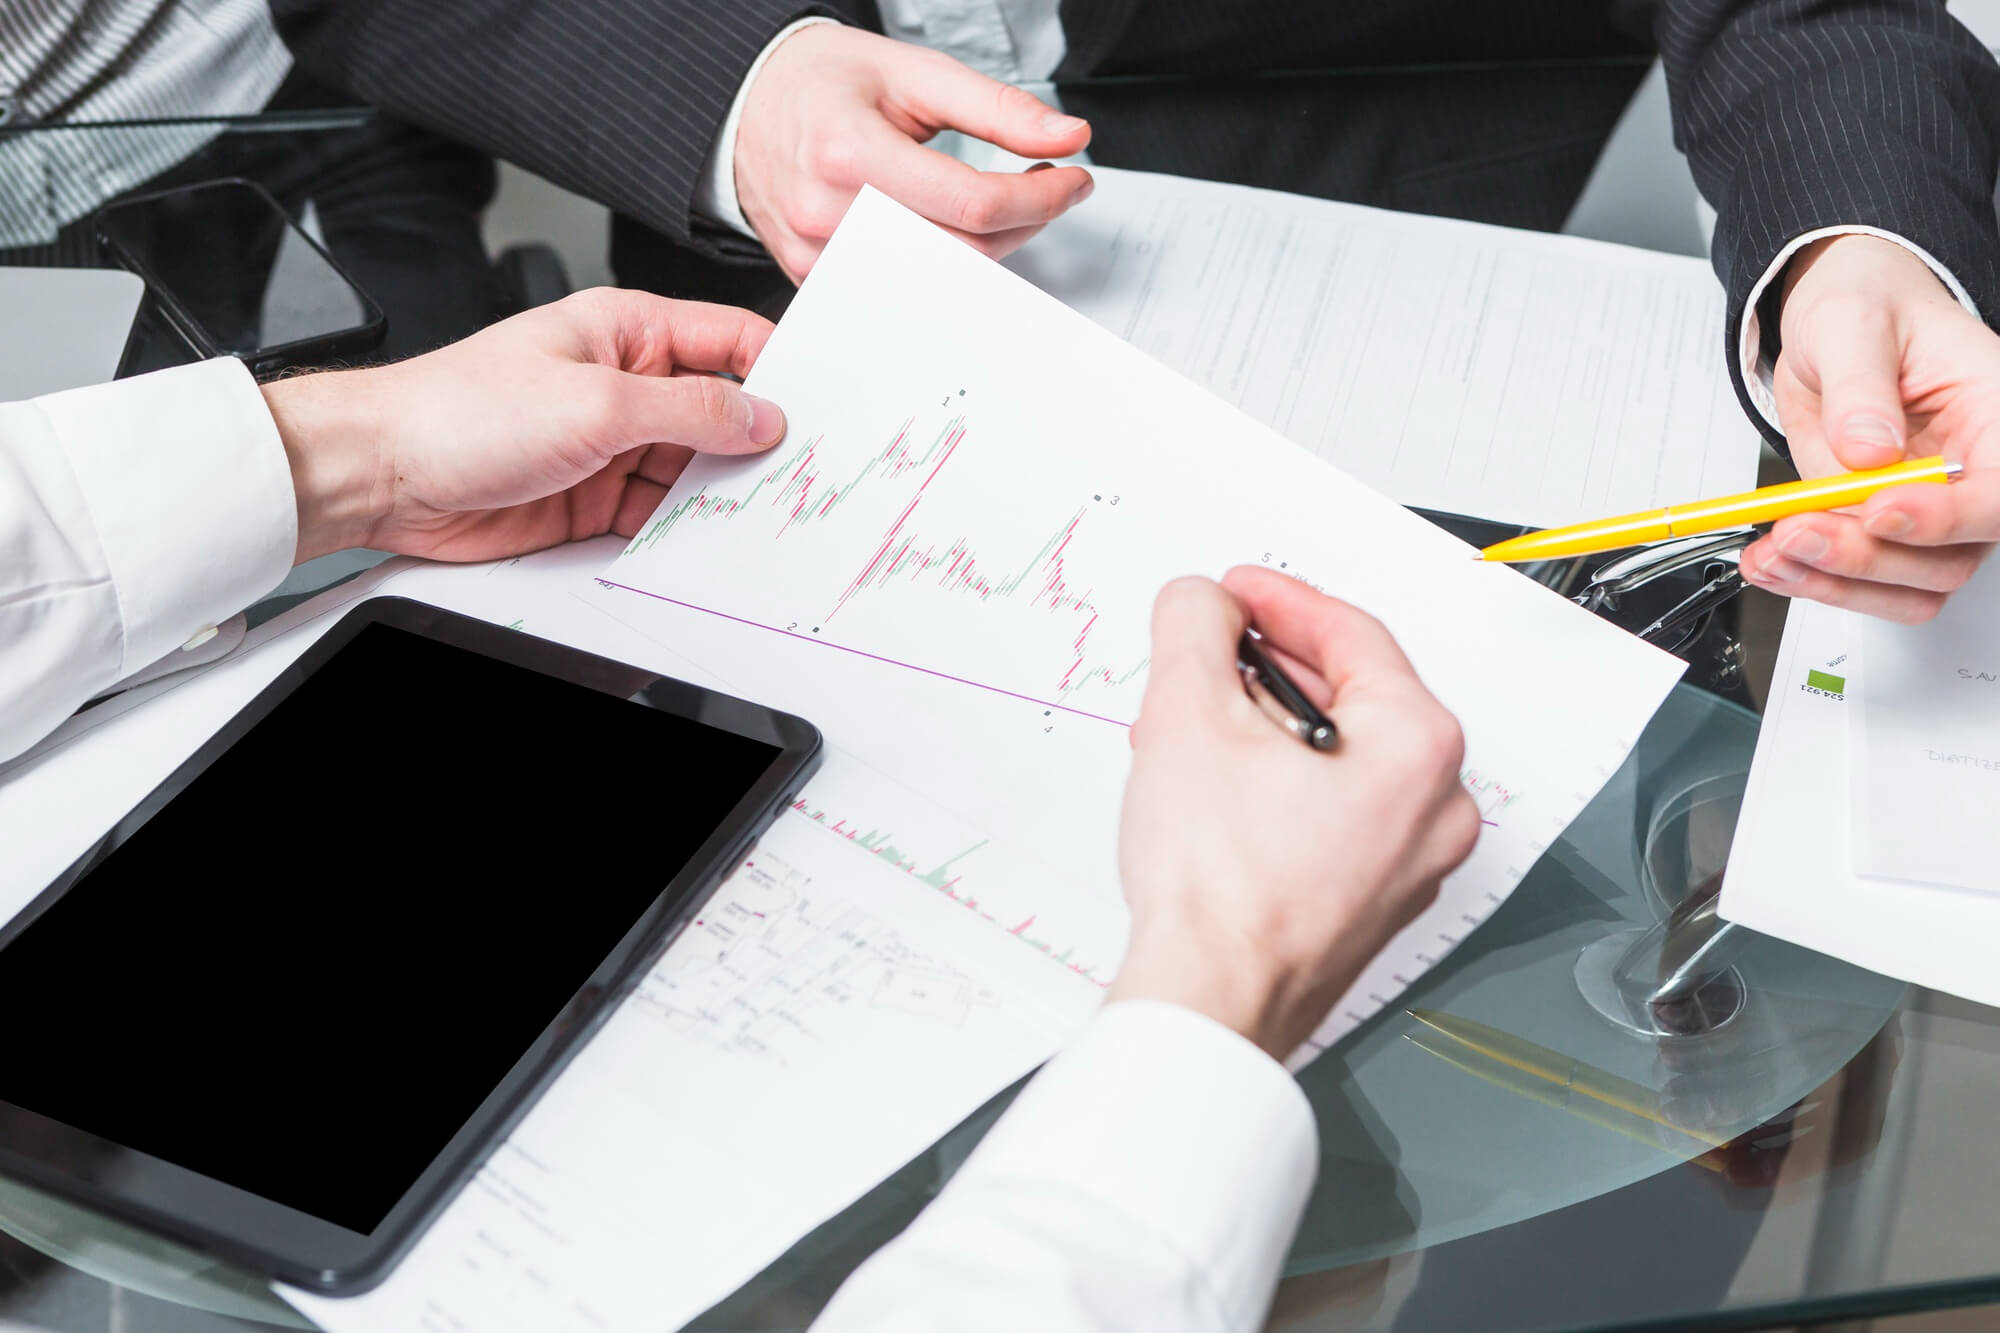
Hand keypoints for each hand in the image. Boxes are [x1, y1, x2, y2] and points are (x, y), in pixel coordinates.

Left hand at [262, 289, 784, 563]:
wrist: (383, 475)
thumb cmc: (459, 410)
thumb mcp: (596, 403)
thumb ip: (688, 411)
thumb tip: (759, 416)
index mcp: (627, 331)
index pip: (729, 339)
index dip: (778, 370)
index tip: (820, 408)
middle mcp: (625, 384)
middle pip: (720, 413)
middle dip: (757, 444)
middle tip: (802, 476)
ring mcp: (611, 444)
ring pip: (694, 471)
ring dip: (720, 495)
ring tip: (760, 517)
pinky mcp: (594, 498)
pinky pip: (658, 514)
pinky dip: (682, 531)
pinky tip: (706, 543)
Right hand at [735, 24, 1093, 280]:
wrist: (746, 107)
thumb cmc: (821, 84)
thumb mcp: (912, 73)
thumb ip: (995, 108)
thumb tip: (1065, 136)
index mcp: (847, 152)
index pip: (972, 203)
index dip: (1040, 198)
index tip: (1071, 180)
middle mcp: (826, 213)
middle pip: (963, 250)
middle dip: (1024, 222)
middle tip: (1046, 189)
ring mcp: (818, 257)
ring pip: (939, 278)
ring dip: (989, 247)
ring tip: (1000, 205)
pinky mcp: (815, 280)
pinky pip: (903, 290)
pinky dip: (944, 264)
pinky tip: (956, 231)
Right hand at [1108, 568, 1481, 1057]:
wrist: (1210, 1000)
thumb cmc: (1220, 890)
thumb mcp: (1188, 713)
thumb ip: (1196, 628)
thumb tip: (1202, 605)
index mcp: (1419, 748)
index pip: (1351, 635)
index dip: (1276, 601)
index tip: (1232, 594)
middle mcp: (1435, 806)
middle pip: (1350, 694)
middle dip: (1264, 670)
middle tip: (1206, 656)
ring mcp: (1410, 862)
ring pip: (1338, 756)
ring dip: (1265, 730)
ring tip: (1195, 728)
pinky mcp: (1374, 901)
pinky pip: (1334, 811)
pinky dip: (1279, 785)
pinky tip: (1218, 791)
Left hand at [1740, 234, 1999, 621]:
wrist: (1834, 327)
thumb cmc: (1867, 308)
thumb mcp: (1852, 323)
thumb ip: (1860, 386)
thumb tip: (1867, 449)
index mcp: (1997, 414)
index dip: (1950, 517)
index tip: (1880, 510)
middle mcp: (1974, 476)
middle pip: (1953, 556)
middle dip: (1870, 557)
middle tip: (1798, 529)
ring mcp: (1928, 514)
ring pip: (1911, 587)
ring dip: (1836, 582)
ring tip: (1774, 553)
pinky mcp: (1878, 531)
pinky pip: (1865, 583)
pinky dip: (1814, 582)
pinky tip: (1772, 562)